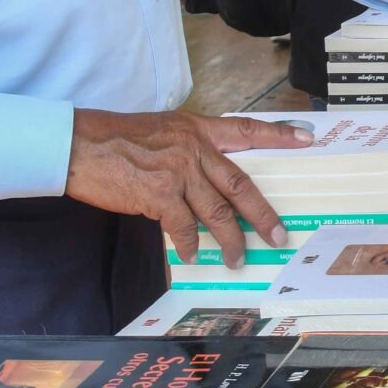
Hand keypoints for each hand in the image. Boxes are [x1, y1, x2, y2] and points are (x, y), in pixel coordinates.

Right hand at [65, 109, 307, 264]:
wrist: (80, 144)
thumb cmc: (117, 138)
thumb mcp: (163, 131)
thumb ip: (189, 148)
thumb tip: (206, 178)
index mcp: (197, 129)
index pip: (247, 130)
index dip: (279, 135)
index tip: (308, 140)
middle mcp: (194, 149)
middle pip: (241, 185)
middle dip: (263, 214)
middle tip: (279, 235)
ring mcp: (178, 173)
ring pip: (217, 212)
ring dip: (229, 240)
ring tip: (236, 258)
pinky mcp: (158, 195)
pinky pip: (183, 226)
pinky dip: (188, 244)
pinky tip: (191, 255)